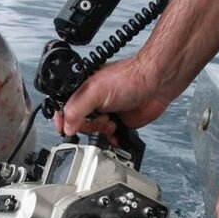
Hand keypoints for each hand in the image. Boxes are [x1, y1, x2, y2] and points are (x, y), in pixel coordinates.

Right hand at [53, 56, 170, 135]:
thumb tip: (66, 126)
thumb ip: (76, 108)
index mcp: (82, 90)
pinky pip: (107, 137)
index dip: (62, 120)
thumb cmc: (130, 78)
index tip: (64, 129)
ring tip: (111, 122)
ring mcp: (105, 113)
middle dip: (88, 126)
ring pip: (92, 132)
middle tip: (100, 118)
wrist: (156, 84)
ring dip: (100, 132)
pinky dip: (110, 139)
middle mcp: (91, 102)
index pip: (63, 108)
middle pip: (77, 124)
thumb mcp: (95, 91)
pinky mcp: (118, 123)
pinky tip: (116, 132)